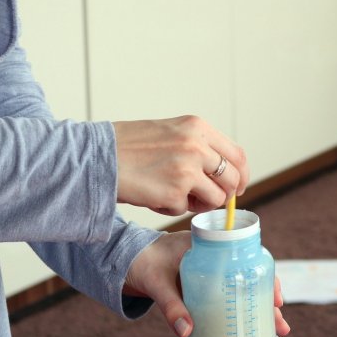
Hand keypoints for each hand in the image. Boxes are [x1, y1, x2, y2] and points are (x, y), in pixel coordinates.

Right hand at [113, 115, 248, 215]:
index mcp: (197, 127)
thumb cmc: (127, 148)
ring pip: (216, 197)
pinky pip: (187, 209)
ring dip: (199, 203)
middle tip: (208, 200)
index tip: (236, 187)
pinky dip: (173, 208)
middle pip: (233, 178)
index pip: (237, 154)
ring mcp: (188, 167)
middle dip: (225, 194)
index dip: (240, 175)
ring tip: (174, 196)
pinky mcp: (176, 190)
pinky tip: (154, 197)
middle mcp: (197, 144)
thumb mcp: (170, 134)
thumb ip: (198, 148)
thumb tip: (223, 174)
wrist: (96, 157)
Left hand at [124, 232, 290, 336]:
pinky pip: (228, 302)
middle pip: (252, 282)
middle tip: (282, 327)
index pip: (249, 261)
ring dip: (259, 314)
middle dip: (269, 306)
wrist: (126, 259)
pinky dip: (241, 316)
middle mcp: (217, 261)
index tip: (276, 300)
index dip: (267, 280)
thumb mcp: (158, 283)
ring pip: (243, 294)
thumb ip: (171, 306)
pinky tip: (250, 334)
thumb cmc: (144, 262)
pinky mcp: (204, 291)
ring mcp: (212, 278)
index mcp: (211, 248)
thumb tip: (186, 333)